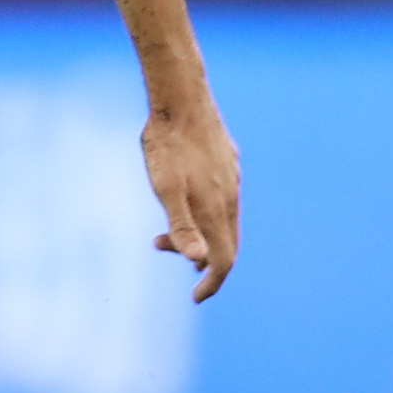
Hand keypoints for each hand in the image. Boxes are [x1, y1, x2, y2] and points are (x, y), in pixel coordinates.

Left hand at [143, 100, 239, 302]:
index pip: (224, 261)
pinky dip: (206, 213)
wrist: (181, 97)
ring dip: (201, 234)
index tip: (195, 296)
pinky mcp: (228, 161)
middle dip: (201, 260)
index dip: (212, 283)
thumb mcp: (165, 189)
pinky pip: (224, 199)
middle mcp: (231, 198)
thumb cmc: (167, 145)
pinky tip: (185, 197)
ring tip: (164, 227)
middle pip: (226, 244)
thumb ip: (182, 226)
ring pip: (225, 220)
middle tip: (160, 245)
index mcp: (216, 210)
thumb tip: (199, 261)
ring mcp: (232, 179)